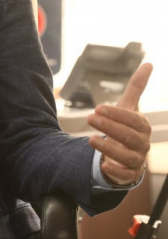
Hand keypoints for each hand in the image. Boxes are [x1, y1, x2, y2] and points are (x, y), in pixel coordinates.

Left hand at [87, 63, 152, 185]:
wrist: (125, 153)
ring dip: (108, 148)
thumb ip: (136, 87)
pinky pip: (125, 175)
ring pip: (127, 156)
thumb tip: (148, 63)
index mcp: (142, 126)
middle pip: (129, 136)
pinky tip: (103, 165)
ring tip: (89, 139)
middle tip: (90, 117)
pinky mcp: (129, 174)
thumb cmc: (126, 127)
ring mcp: (137, 160)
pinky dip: (115, 170)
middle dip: (109, 127)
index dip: (116, 114)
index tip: (97, 108)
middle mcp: (142, 143)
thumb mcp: (128, 107)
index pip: (132, 119)